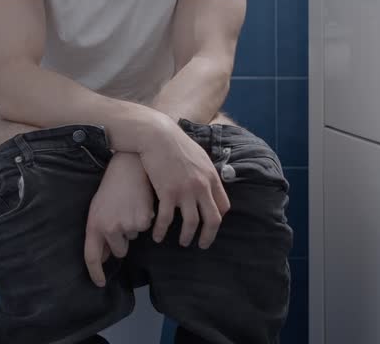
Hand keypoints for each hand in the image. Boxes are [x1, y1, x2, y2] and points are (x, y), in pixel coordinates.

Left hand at [83, 152, 155, 286]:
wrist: (128, 169)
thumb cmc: (111, 190)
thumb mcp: (98, 209)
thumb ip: (99, 233)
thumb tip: (103, 257)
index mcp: (94, 225)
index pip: (91, 256)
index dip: (95, 272)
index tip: (99, 283)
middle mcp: (109, 228)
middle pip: (119, 251)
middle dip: (121, 242)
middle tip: (121, 219)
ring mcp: (127, 225)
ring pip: (133, 239)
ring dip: (133, 228)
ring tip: (129, 207)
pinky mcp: (144, 221)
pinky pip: (145, 230)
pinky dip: (144, 221)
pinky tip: (139, 205)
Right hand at [137, 112, 230, 249]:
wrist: (158, 134)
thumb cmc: (175, 143)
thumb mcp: (199, 155)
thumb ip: (205, 172)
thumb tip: (208, 182)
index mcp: (211, 178)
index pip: (223, 206)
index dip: (217, 218)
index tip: (210, 225)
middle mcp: (202, 187)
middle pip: (212, 219)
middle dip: (208, 236)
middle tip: (202, 245)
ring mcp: (185, 190)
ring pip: (191, 223)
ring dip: (186, 236)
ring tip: (182, 243)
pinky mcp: (167, 192)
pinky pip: (166, 219)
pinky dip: (161, 230)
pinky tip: (157, 236)